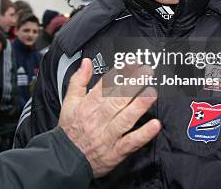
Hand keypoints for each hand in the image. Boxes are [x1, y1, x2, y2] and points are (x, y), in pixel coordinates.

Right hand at [58, 59, 159, 177]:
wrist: (66, 158)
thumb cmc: (70, 130)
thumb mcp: (69, 102)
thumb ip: (78, 80)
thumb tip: (86, 62)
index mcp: (87, 106)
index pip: (104, 86)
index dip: (118, 73)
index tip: (131, 63)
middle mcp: (98, 119)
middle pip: (117, 99)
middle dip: (132, 85)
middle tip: (146, 72)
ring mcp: (107, 135)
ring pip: (125, 118)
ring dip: (138, 106)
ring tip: (151, 93)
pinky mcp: (115, 151)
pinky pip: (130, 142)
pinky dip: (143, 134)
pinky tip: (154, 125)